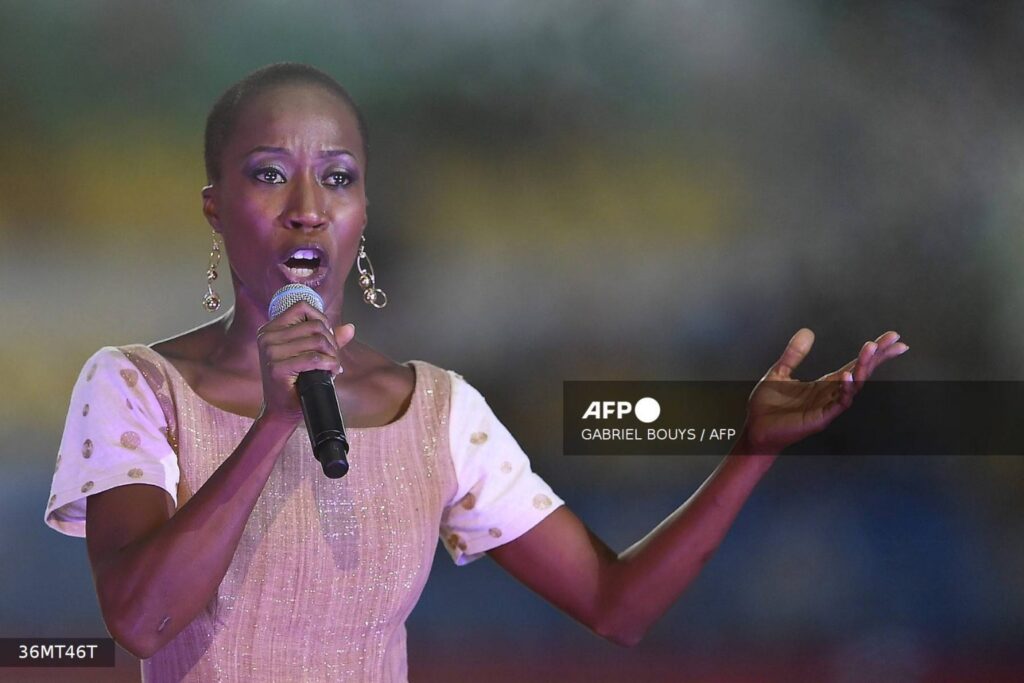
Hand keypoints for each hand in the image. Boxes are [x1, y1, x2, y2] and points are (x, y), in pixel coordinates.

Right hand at [255, 301, 356, 421]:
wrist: (281, 410)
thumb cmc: (294, 382)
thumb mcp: (309, 355)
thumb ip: (327, 339)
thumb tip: (350, 327)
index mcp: (270, 329)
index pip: (301, 307)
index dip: (322, 319)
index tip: (328, 337)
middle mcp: (267, 337)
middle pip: (314, 325)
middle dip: (331, 341)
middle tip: (333, 357)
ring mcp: (270, 352)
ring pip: (317, 341)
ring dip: (332, 354)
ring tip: (333, 366)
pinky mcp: (277, 368)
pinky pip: (314, 358)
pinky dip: (329, 364)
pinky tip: (332, 371)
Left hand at [739, 328, 908, 454]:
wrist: (755, 428)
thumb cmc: (767, 406)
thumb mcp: (779, 372)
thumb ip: (794, 354)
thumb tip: (807, 332)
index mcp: (824, 384)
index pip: (854, 365)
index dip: (873, 352)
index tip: (891, 337)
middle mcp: (830, 394)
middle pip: (861, 372)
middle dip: (878, 357)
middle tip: (895, 340)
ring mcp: (828, 406)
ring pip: (854, 385)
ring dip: (863, 367)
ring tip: (871, 348)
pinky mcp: (821, 418)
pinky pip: (839, 403)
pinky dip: (845, 390)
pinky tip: (848, 376)